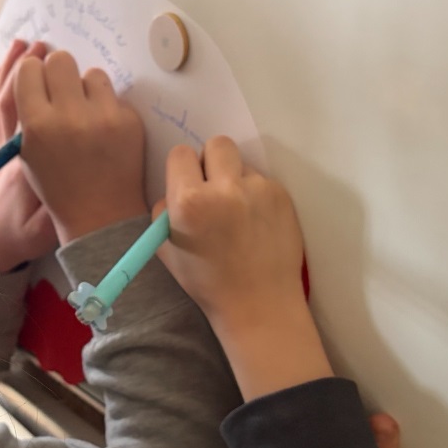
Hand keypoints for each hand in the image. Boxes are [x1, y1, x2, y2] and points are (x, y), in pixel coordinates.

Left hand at [0, 39, 57, 272]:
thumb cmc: (22, 237)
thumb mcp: (44, 232)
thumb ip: (54, 215)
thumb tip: (68, 191)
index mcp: (29, 161)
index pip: (33, 118)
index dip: (43, 89)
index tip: (59, 65)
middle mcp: (15, 147)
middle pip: (16, 100)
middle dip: (29, 70)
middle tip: (43, 44)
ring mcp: (6, 143)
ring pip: (4, 100)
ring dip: (14, 70)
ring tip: (26, 43)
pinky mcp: (1, 145)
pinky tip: (4, 65)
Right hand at [15, 50, 147, 243]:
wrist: (100, 216)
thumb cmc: (58, 184)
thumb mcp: (28, 152)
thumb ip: (28, 111)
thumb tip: (35, 65)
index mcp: (37, 125)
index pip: (30, 68)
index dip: (34, 75)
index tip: (40, 86)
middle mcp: (69, 117)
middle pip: (61, 59)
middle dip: (60, 73)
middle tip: (63, 93)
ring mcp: (102, 117)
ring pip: (91, 73)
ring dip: (87, 89)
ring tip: (86, 115)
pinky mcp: (128, 121)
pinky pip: (114, 94)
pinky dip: (107, 107)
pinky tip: (104, 131)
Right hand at [155, 137, 330, 399]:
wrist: (258, 303)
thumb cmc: (207, 281)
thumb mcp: (167, 248)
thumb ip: (166, 210)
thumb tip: (176, 186)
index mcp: (188, 202)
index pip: (181, 154)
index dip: (182, 169)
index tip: (188, 185)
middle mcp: (223, 189)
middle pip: (217, 144)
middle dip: (212, 161)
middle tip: (214, 187)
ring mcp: (257, 190)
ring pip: (242, 164)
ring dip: (236, 180)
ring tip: (238, 213)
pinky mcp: (281, 195)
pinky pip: (262, 182)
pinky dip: (257, 196)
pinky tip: (256, 224)